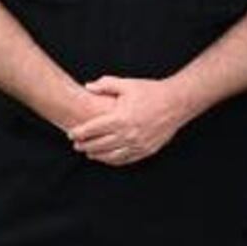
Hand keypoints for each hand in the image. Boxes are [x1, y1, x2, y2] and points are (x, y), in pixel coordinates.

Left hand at [65, 74, 192, 164]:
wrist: (176, 103)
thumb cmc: (151, 92)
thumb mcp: (127, 85)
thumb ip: (106, 85)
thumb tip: (88, 86)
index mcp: (120, 118)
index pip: (92, 129)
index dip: (79, 133)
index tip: (70, 134)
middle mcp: (127, 134)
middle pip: (99, 145)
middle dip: (85, 146)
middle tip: (76, 145)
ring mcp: (137, 144)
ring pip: (111, 156)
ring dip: (97, 156)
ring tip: (89, 153)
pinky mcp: (146, 150)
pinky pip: (125, 159)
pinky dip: (113, 160)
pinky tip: (107, 157)